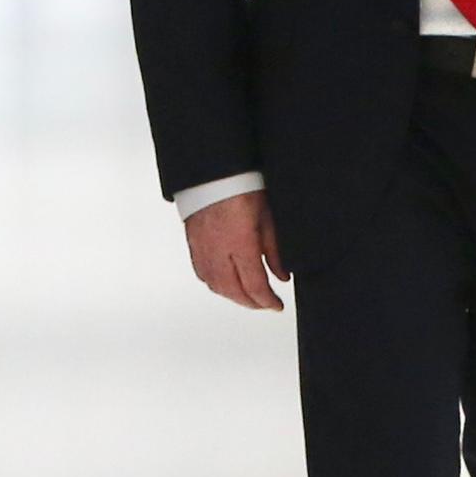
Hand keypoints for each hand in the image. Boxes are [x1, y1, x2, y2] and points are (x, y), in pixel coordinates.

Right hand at [183, 191, 285, 310]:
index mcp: (241, 243)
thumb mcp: (267, 218)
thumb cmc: (242, 187)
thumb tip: (282, 276)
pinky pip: (203, 274)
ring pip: (217, 286)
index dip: (267, 301)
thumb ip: (275, 251)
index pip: (255, 285)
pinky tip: (227, 283)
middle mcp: (219, 251)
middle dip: (252, 302)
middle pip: (235, 291)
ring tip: (249, 296)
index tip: (277, 305)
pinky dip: (217, 285)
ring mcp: (203, 249)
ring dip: (234, 296)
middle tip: (266, 304)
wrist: (213, 171)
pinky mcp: (194, 245)